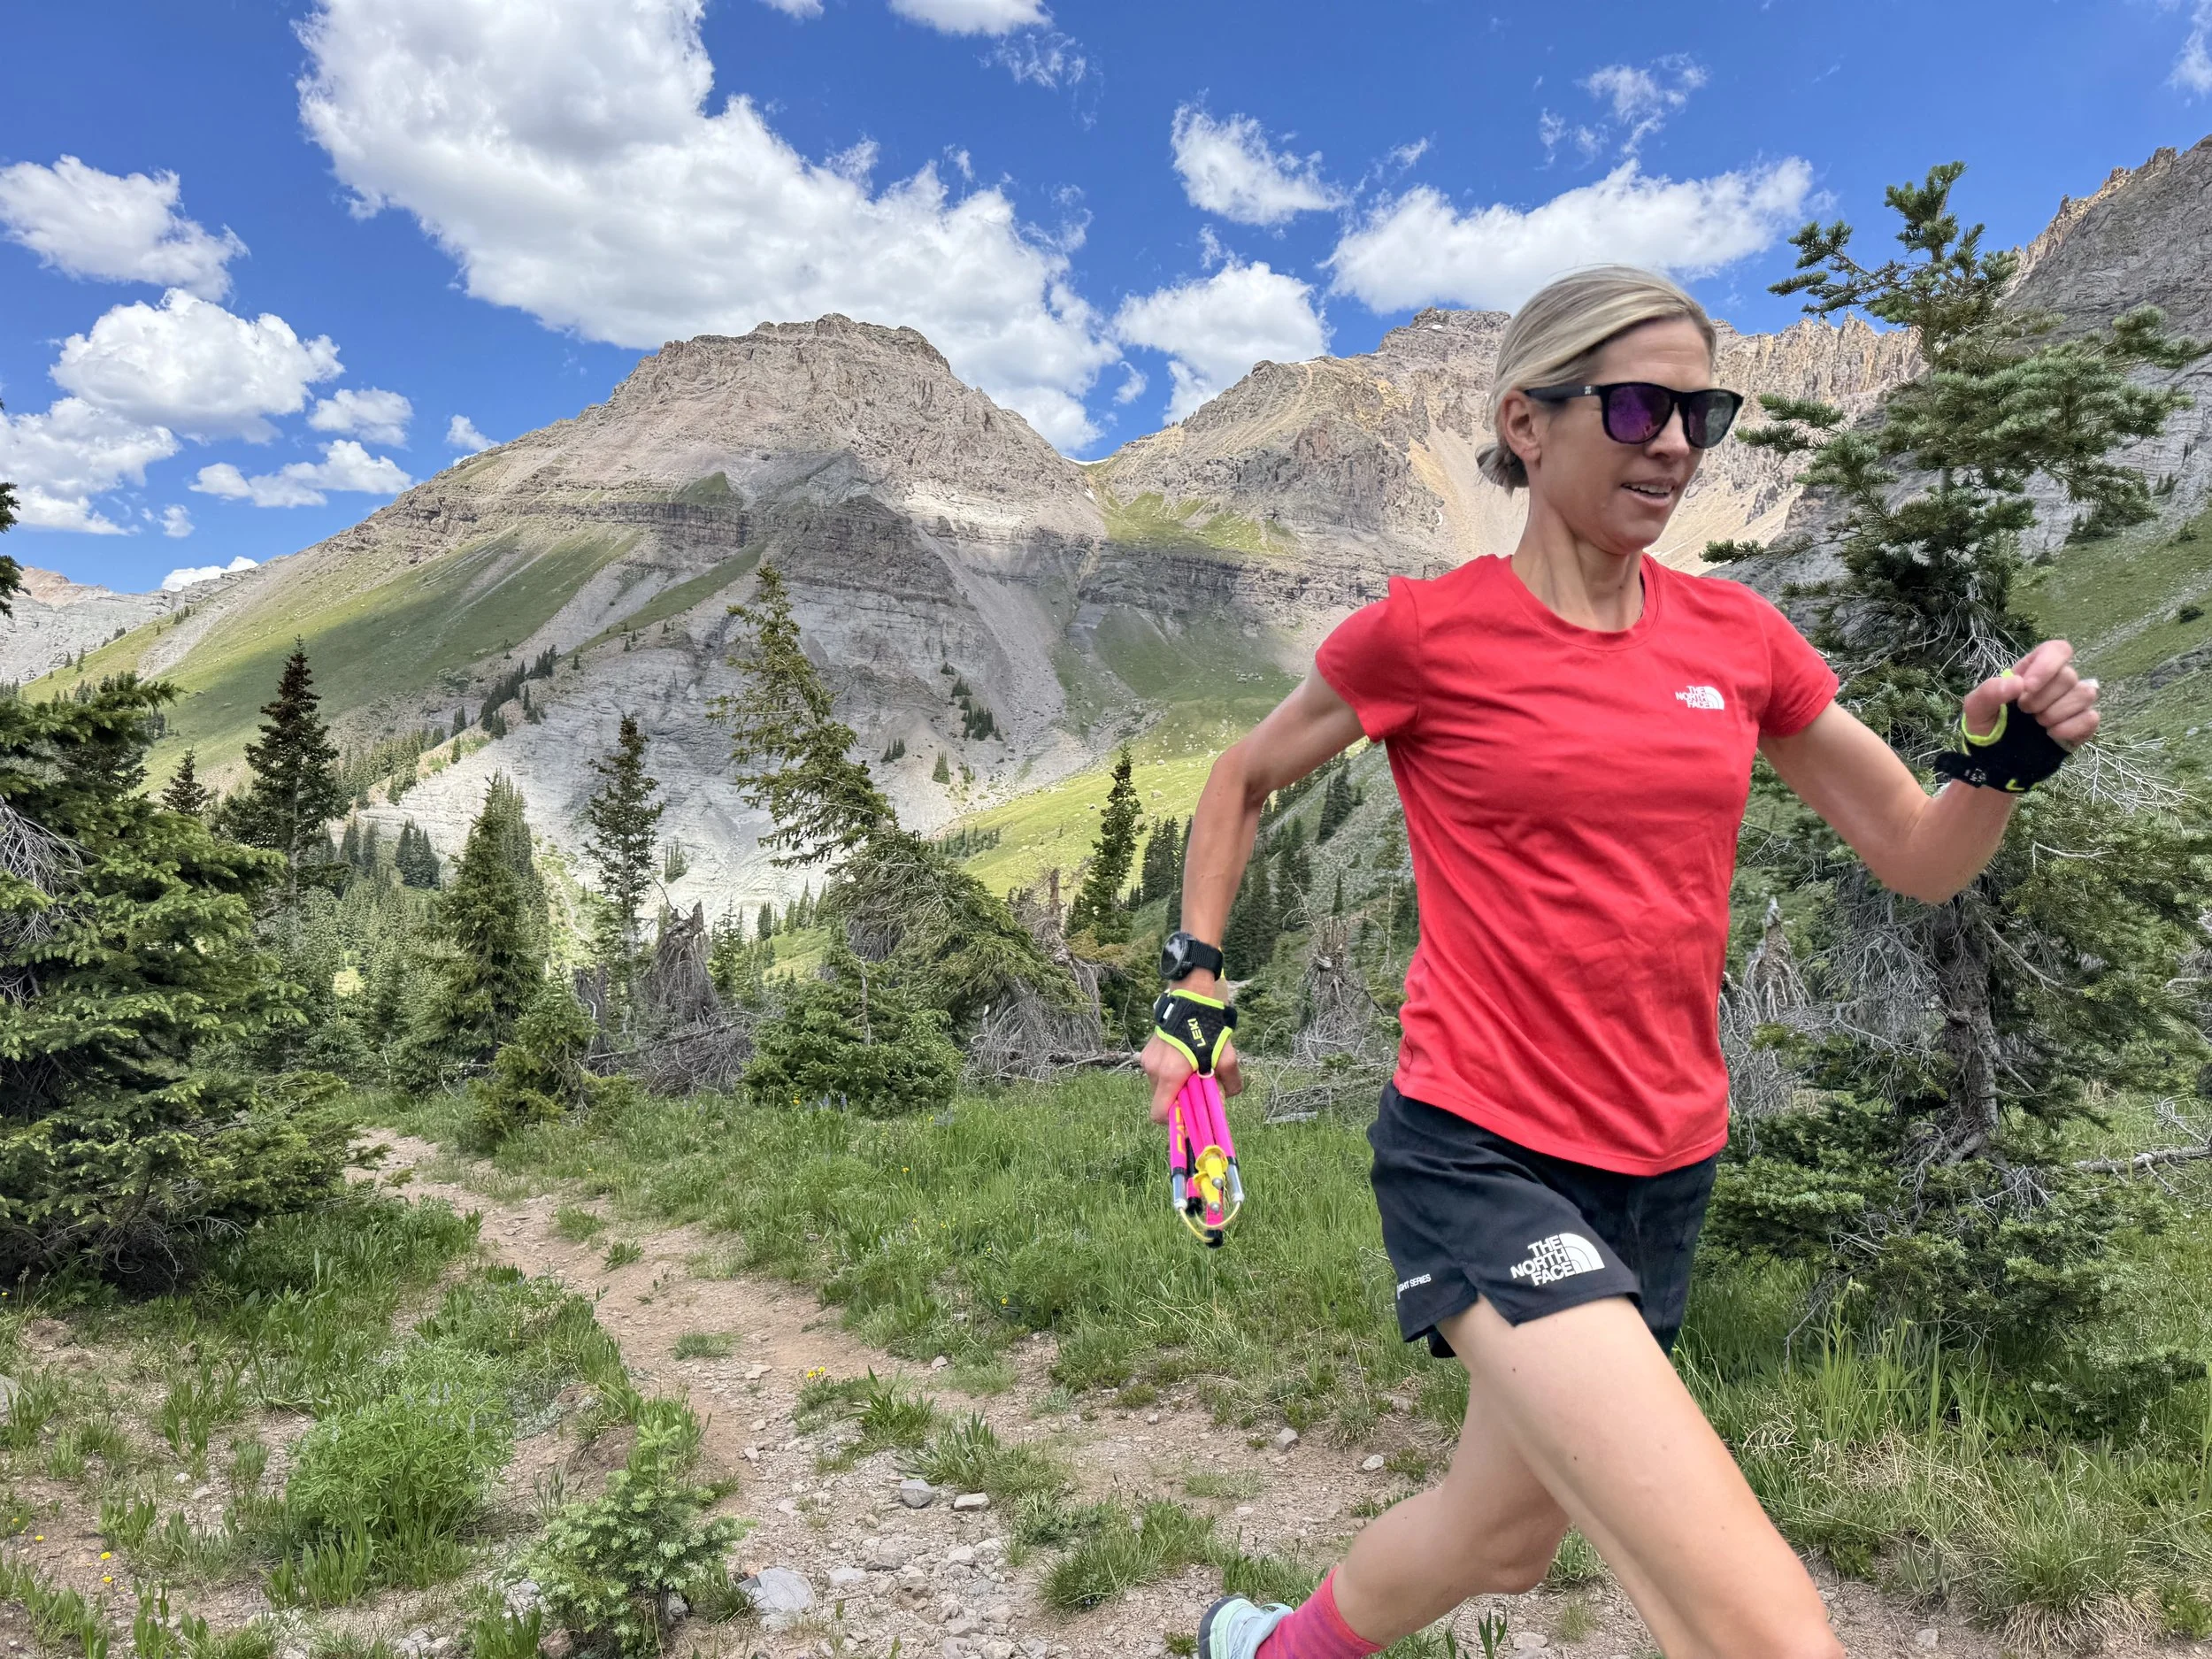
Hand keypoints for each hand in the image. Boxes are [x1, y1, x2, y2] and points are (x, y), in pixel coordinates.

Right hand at [1141, 1032, 1243, 1124]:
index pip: (1159, 1113)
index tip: (1189, 1113)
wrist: (1191, 997)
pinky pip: (1157, 1071)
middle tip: (1195, 1087)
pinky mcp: (1147, 1051)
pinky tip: (1183, 1057)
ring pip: (1159, 1086)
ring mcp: (1148, 1059)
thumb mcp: (1227, 1058)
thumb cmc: (1208, 1029)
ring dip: (1174, 1085)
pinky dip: (1169, 1072)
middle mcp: (1154, 1070)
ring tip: (1190, 1068)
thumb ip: (1230, 1083)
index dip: (1174, 1120)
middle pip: (1161, 1100)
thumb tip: (1229, 1095)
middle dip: (1178, 1099)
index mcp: (1170, 1075)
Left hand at [1962, 639, 2098, 750]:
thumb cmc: (1989, 725)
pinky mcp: (2083, 723)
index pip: (2057, 650)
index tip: (2028, 687)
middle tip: (2024, 712)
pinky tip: (2051, 734)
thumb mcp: (1976, 708)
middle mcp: (2058, 682)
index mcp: (2034, 669)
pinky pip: (2091, 718)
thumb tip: (2017, 683)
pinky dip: (2070, 728)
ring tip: (2038, 723)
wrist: (1998, 758)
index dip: (2047, 665)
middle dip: (2042, 698)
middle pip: (2069, 675)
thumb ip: (1989, 692)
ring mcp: (2073, 702)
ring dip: (2056, 712)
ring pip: (2085, 694)